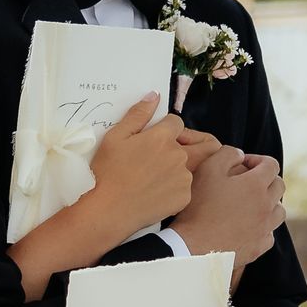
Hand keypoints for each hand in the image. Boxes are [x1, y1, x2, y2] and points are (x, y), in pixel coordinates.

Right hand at [85, 95, 196, 240]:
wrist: (109, 210)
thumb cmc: (108, 172)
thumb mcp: (115, 137)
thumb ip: (137, 114)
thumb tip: (154, 95)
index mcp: (162, 137)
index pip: (176, 122)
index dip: (166, 127)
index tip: (153, 137)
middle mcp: (179, 155)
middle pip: (199, 143)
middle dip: (189, 143)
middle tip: (169, 152)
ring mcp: (184, 178)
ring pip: (190, 166)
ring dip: (178, 167)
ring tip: (154, 176)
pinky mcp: (184, 198)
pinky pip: (186, 187)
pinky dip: (175, 187)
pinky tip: (156, 191)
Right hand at [176, 147, 284, 274]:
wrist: (192, 246)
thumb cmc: (198, 206)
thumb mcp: (207, 169)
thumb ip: (227, 154)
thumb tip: (240, 154)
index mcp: (256, 185)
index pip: (271, 164)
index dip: (258, 160)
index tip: (243, 164)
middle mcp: (266, 206)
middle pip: (279, 186)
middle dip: (266, 179)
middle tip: (247, 182)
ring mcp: (264, 228)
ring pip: (279, 211)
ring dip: (269, 204)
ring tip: (251, 205)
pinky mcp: (259, 247)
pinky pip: (270, 234)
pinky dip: (263, 228)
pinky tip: (249, 227)